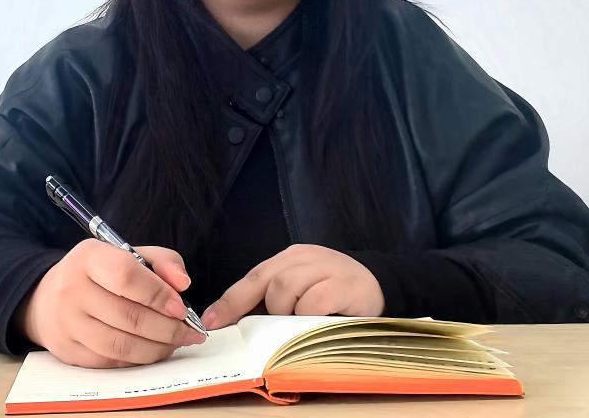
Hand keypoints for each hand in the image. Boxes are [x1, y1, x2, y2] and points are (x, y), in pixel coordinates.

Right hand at [15, 239, 206, 366]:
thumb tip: (183, 283)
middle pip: (128, 316)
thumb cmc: (97, 273)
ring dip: (156, 349)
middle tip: (190, 332)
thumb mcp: (127, 253)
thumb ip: (161, 261)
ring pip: (120, 345)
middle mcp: (72, 290)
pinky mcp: (67, 351)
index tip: (181, 308)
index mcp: (88, 257)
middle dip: (167, 328)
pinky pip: (109, 362)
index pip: (126, 276)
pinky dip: (137, 360)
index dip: (159, 294)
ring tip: (176, 343)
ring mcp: (67, 323)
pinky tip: (153, 352)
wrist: (46, 297)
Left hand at [201, 244, 384, 329]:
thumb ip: (271, 301)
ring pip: (285, 288)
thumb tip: (235, 324)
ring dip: (285, 312)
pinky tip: (317, 321)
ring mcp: (324, 267)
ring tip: (298, 322)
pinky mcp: (343, 283)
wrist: (378, 285)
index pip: (252, 277)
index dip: (229, 301)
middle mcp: (304, 257)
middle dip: (254, 308)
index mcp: (289, 258)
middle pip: (265, 280)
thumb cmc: (332, 294)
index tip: (210, 322)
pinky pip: (312, 300)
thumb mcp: (300, 292)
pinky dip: (307, 314)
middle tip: (255, 332)